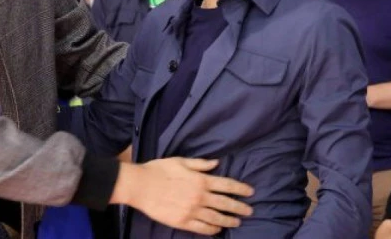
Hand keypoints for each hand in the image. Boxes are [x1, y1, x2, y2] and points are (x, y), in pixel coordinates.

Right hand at [111, 157, 253, 234]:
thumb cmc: (159, 170)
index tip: (250, 192)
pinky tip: (218, 230)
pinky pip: (202, 228)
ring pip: (216, 217)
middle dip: (239, 207)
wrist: (140, 185)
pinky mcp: (182, 222)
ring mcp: (192, 211)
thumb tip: (216, 163)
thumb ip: (200, 164)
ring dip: (229, 220)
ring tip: (237, 222)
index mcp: (201, 180)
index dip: (240, 189)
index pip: (226, 185)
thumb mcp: (181, 161)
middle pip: (225, 203)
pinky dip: (212, 229)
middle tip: (250, 210)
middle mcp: (199, 196)